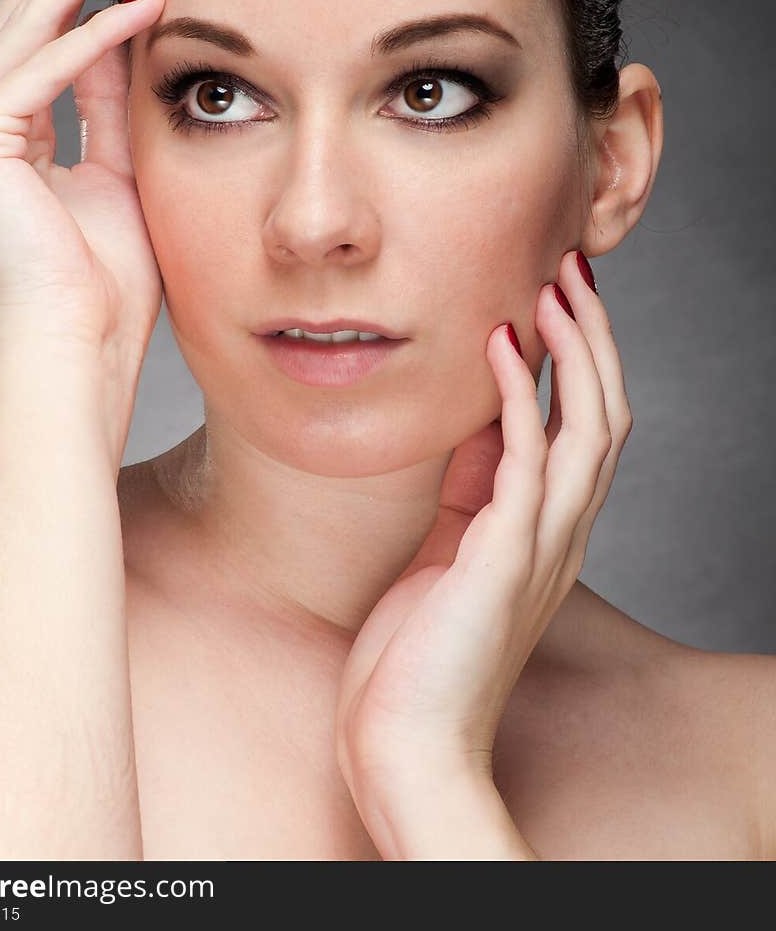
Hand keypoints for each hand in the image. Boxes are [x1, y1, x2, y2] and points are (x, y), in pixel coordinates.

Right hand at [0, 0, 165, 361]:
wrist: (81, 349)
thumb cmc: (106, 283)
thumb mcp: (120, 170)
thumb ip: (109, 104)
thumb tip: (128, 37)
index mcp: (13, 129)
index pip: (51, 27)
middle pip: (34, 6)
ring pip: (31, 19)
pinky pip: (45, 70)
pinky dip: (97, 35)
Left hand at [335, 249, 632, 824]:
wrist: (406, 744)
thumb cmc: (418, 656)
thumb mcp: (452, 549)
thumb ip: (475, 489)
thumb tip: (478, 417)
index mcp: (549, 533)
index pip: (589, 428)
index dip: (583, 358)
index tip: (558, 297)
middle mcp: (561, 535)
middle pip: (608, 414)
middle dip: (594, 338)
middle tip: (572, 270)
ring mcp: (540, 547)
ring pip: (589, 428)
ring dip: (575, 352)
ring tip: (551, 287)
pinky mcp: (503, 558)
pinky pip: (527, 461)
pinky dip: (519, 397)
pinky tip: (498, 348)